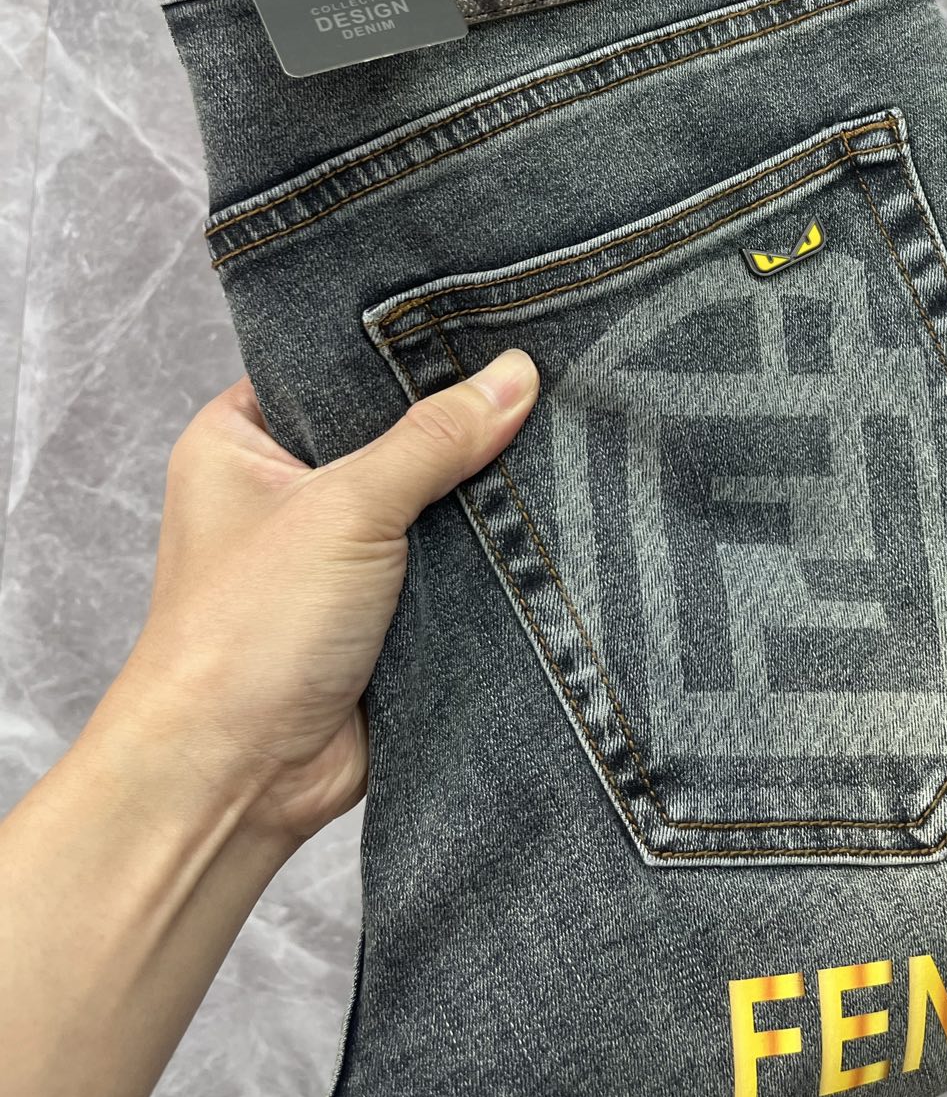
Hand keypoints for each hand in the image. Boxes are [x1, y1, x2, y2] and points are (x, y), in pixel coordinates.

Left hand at [107, 347, 539, 845]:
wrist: (236, 779)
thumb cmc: (244, 633)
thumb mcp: (343, 507)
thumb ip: (433, 439)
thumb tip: (515, 375)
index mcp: (241, 440)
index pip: (332, 364)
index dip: (404, 345)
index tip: (483, 317)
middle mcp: (286, 491)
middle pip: (393, 430)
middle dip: (458, 419)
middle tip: (539, 370)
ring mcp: (336, 554)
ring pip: (430, 499)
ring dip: (480, 491)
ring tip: (561, 432)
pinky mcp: (383, 612)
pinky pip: (450, 563)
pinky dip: (489, 552)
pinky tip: (548, 514)